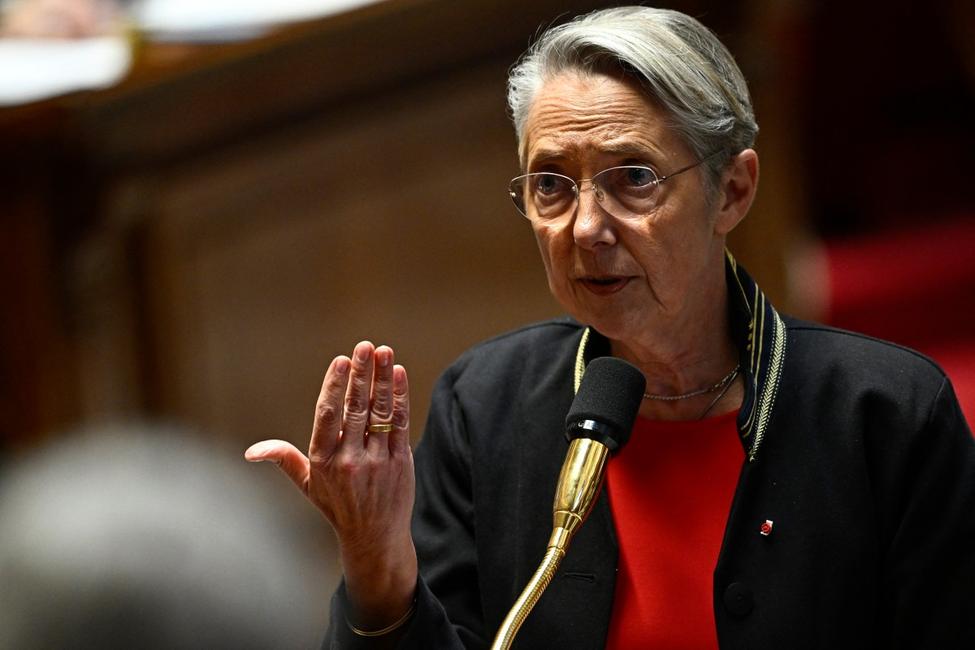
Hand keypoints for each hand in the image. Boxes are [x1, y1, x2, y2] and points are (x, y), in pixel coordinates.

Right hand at [245, 341, 416, 628]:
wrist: (374, 538)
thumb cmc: (337, 506)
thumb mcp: (307, 485)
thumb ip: (284, 460)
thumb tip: (252, 451)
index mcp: (323, 461)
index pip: (327, 415)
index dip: (335, 385)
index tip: (341, 361)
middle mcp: (349, 460)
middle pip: (355, 408)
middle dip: (361, 374)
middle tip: (364, 346)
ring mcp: (377, 461)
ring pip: (379, 412)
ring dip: (383, 379)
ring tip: (384, 352)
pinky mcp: (401, 462)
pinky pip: (400, 424)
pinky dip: (401, 397)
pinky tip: (399, 374)